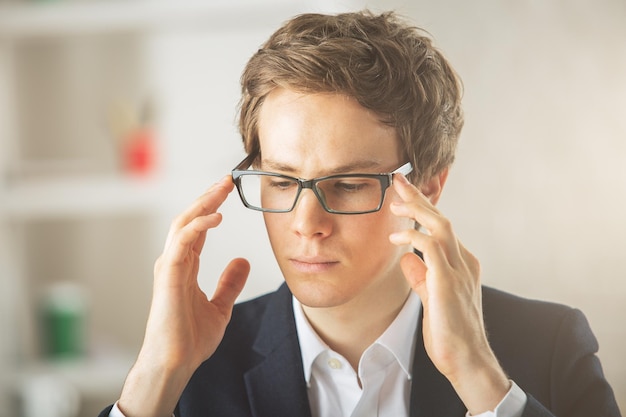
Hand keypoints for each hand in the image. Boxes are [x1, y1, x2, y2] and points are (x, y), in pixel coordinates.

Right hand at [118, 176, 249, 416]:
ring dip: (203, 203)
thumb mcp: (221, 307)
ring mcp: (169, 267)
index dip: (211, 208)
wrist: (175, 363)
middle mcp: (175, 262)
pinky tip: (216, 216)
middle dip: (208, 197)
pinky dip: (198, 225)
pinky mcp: (168, 275)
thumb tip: (242, 262)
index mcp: (185, 267)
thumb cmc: (190, 339)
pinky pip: (182, 242)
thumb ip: (230, 283)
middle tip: (226, 180)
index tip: (227, 192)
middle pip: (190, 219)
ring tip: (221, 188)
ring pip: (183, 224)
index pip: (198, 229)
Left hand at [389, 173, 508, 414]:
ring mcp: (459, 272)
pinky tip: (396, 237)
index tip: (403, 193)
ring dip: (417, 210)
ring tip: (396, 201)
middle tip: (398, 180)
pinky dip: (413, 238)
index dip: (423, 208)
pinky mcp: (449, 283)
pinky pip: (431, 249)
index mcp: (462, 265)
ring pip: (440, 226)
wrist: (467, 361)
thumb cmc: (450, 333)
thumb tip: (407, 259)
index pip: (441, 228)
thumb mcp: (431, 299)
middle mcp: (464, 263)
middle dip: (419, 197)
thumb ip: (421, 277)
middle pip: (441, 219)